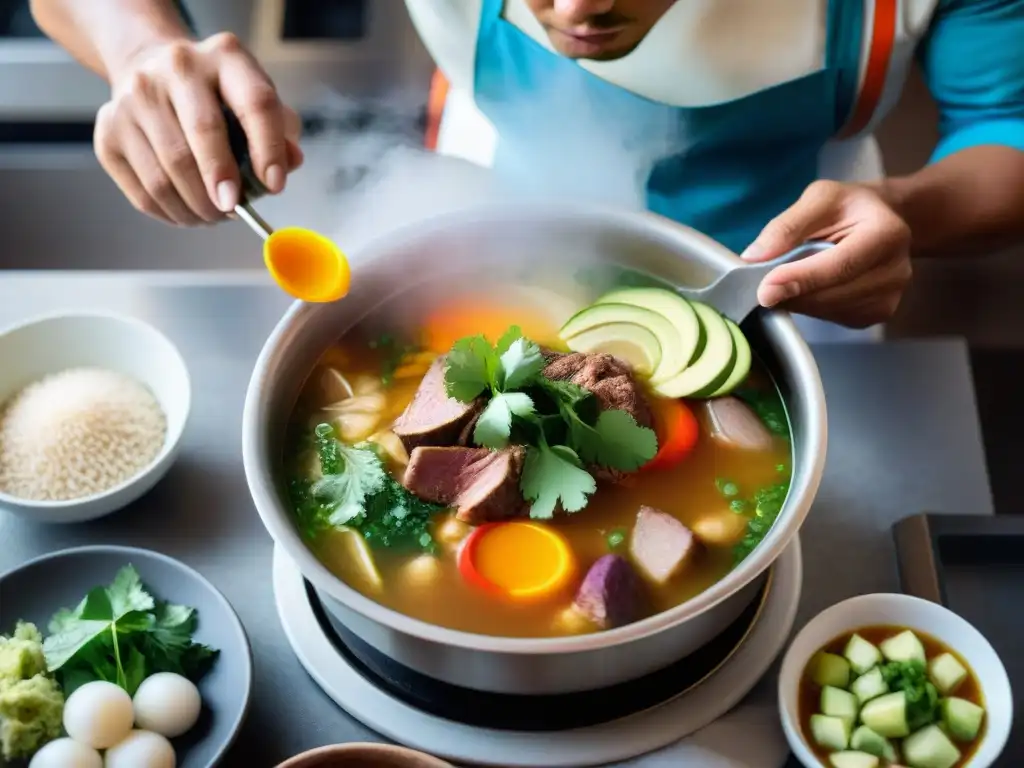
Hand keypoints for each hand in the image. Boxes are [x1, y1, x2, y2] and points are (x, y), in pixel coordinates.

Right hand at [94, 33, 303, 225]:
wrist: (150, 68)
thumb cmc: (216, 95)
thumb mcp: (254, 98)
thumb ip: (280, 132)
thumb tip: (288, 165)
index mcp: (225, 58)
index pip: (255, 103)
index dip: (268, 149)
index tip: (273, 186)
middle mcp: (175, 69)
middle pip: (202, 136)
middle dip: (222, 184)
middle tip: (234, 210)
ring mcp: (133, 99)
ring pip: (167, 173)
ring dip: (196, 208)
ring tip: (214, 215)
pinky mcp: (108, 132)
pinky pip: (143, 191)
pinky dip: (170, 212)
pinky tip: (188, 213)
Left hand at [741, 180, 912, 327]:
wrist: (884, 220)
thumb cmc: (850, 206)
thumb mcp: (820, 197)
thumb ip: (788, 225)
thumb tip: (754, 257)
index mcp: (887, 234)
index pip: (839, 266)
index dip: (800, 279)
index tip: (765, 290)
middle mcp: (896, 271)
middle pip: (830, 294)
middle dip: (790, 292)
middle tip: (761, 283)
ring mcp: (889, 298)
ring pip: (827, 310)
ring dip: (799, 299)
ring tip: (790, 276)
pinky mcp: (877, 314)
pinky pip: (832, 317)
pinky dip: (811, 306)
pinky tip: (810, 287)